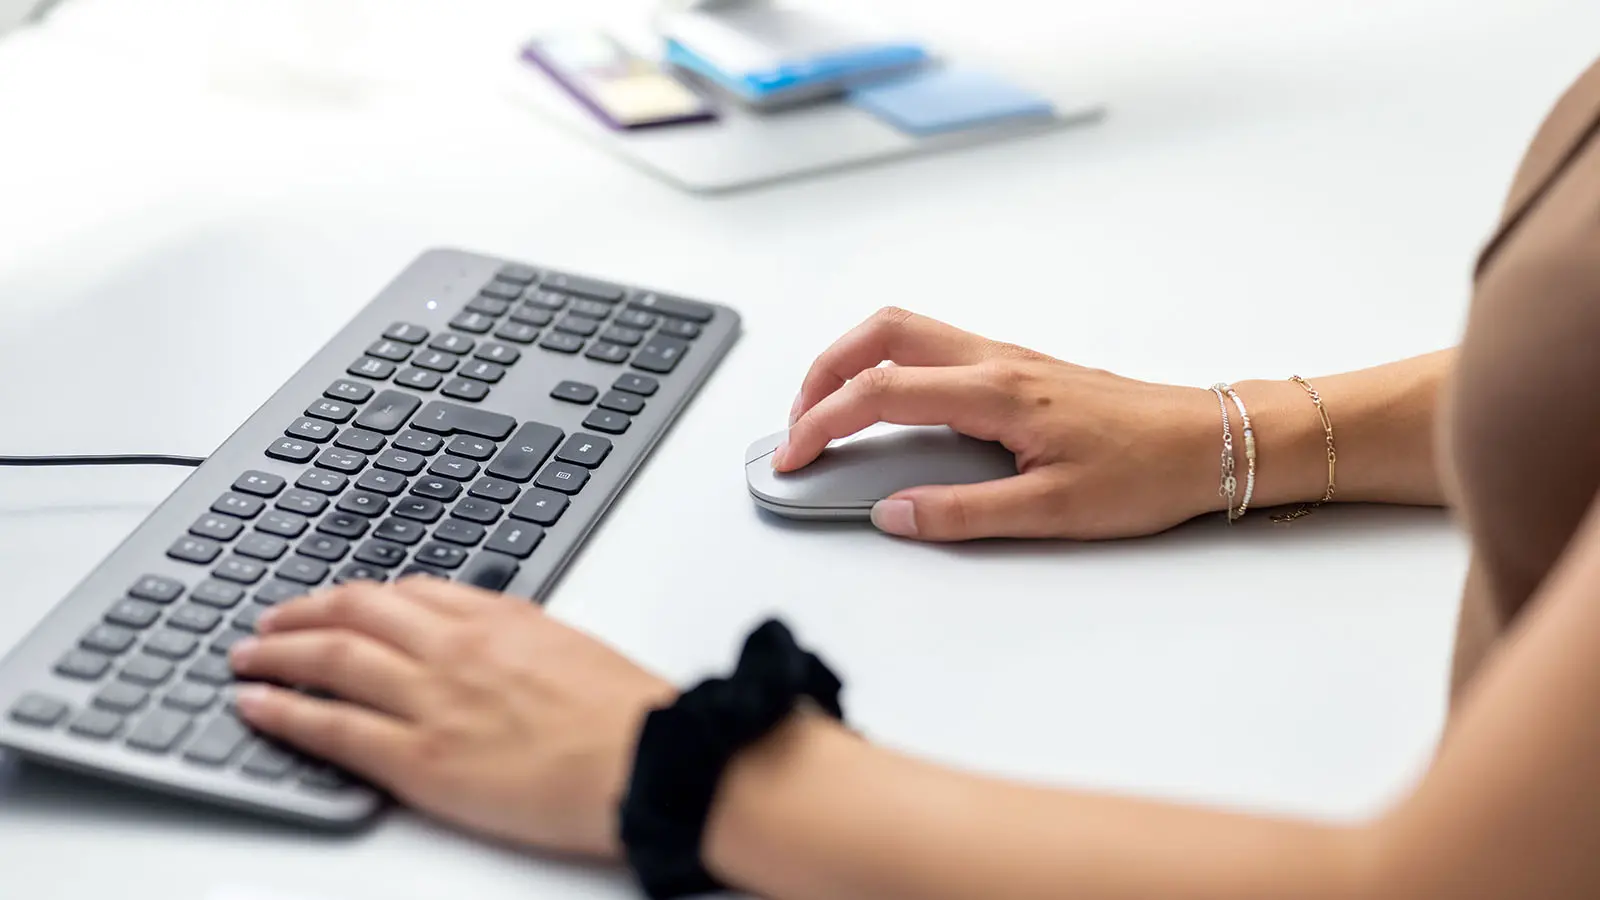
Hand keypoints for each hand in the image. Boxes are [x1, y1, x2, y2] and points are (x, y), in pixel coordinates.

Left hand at [229, 577, 675, 857]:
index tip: (338, 605)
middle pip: (355, 615)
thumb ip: (519, 636)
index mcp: (497, 619)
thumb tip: (489, 633)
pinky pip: (334, 729)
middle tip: (269, 623)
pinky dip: (285, 713)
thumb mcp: (570, 647)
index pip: (407, 593)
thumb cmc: (627, 713)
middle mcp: (455, 649)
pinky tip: (256, 707)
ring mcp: (433, 702)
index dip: (359, 598)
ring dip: (277, 656)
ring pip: (332, 662)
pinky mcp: (421, 760)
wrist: (648, 758)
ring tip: (246, 658)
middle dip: (302, 615)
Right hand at [777, 307, 1226, 540]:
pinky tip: (893, 407)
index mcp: (995, 392)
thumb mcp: (1051, 511)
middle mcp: (995, 360)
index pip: (880, 391)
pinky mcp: (1019, 367)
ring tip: (832, 411)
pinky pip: (935, 346)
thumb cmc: (1146, 471)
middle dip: (823, 370)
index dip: (823, 422)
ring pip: (907, 329)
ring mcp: (1007, 357)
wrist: (1209, 442)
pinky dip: (891, 365)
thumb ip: (962, 513)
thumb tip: (892, 513)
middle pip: (881, 332)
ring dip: (855, 360)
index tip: (793, 456)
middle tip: (799, 422)